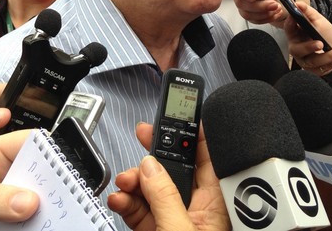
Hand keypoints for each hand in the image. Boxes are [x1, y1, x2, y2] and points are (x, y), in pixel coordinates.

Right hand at [107, 123, 229, 230]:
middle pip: (174, 170)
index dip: (194, 134)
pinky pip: (139, 209)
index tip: (180, 113)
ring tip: (123, 181)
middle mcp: (194, 210)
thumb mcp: (178, 230)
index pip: (207, 160)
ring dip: (134, 181)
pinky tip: (118, 198)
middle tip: (141, 135)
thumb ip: (164, 197)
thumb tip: (150, 166)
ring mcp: (173, 221)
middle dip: (153, 155)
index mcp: (213, 206)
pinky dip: (126, 201)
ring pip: (151, 189)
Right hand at [230, 0, 285, 24]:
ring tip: (277, 7)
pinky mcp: (249, 15)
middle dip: (260, 6)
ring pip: (248, 14)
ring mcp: (243, 6)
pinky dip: (268, 18)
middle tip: (273, 4)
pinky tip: (275, 13)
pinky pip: (255, 20)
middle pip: (242, 3)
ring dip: (265, 13)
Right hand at [284, 2, 331, 75]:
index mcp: (294, 35)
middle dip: (309, 47)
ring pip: (316, 61)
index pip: (289, 29)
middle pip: (298, 50)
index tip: (295, 18)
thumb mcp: (316, 20)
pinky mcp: (317, 70)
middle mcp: (297, 50)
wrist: (331, 45)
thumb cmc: (320, 31)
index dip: (290, 24)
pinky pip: (330, 67)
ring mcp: (306, 62)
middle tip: (320, 43)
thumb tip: (298, 3)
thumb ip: (308, 12)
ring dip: (331, 55)